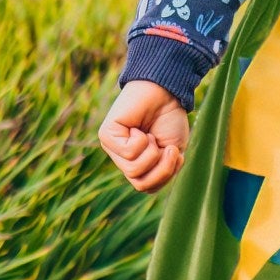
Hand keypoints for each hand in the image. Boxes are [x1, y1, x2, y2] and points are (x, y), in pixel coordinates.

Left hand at [98, 79, 189, 193]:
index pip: (147, 187)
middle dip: (160, 166)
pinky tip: (137, 127)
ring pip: (134, 170)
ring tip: (149, 134)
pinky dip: (141, 140)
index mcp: (136, 164)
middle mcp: (120, 159)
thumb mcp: (173, 155)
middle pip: (140, 183)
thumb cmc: (170, 120)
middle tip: (162, 143)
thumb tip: (141, 186)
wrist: (167, 93)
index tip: (173, 151)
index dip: (165, 174)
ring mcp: (112, 148)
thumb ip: (160, 174)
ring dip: (151, 151)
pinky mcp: (106, 135)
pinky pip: (128, 153)